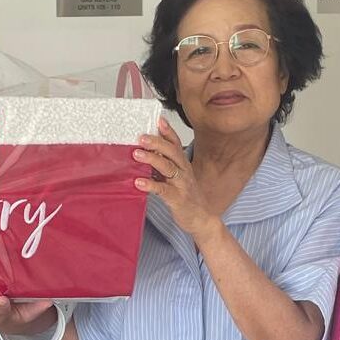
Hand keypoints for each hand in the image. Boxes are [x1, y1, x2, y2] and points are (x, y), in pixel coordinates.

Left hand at [132, 117, 218, 242]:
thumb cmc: (186, 196)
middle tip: (141, 137)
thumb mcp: (177, 177)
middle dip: (157, 142)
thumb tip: (145, 152)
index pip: (176, 144)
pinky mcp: (177, 199)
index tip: (158, 120)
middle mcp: (184, 171)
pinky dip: (150, 185)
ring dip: (151, 159)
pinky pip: (163, 190)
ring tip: (136, 154)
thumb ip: (164, 165)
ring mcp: (182, 185)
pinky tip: (138, 182)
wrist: (202, 219)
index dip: (168, 131)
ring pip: (168, 168)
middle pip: (171, 152)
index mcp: (183, 164)